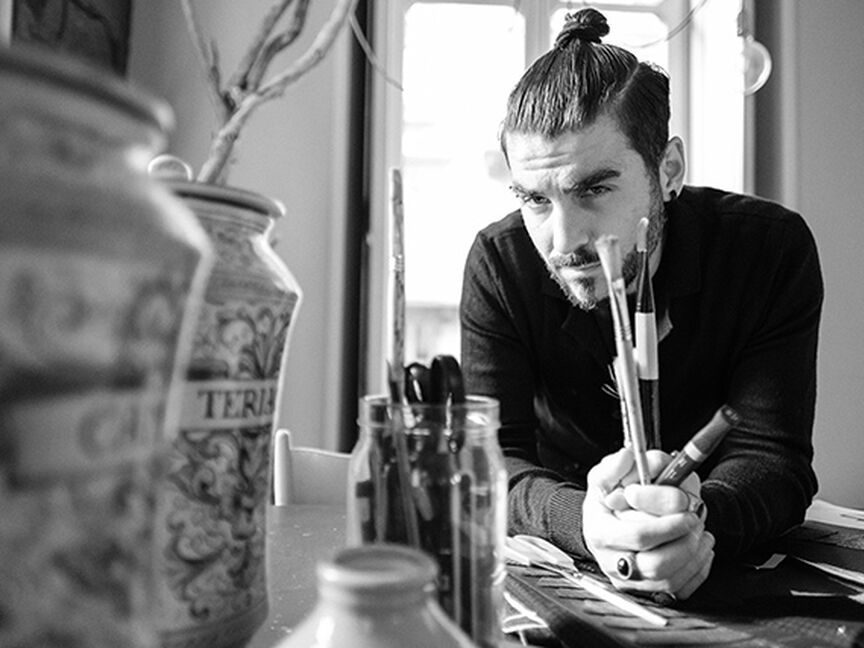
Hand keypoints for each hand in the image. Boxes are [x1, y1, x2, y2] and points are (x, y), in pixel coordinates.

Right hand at [582, 447, 714, 600]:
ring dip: (694, 554)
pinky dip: (697, 569)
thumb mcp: (605, 475)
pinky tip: (698, 547)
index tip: (685, 507)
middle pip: (656, 565)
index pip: (638, 535)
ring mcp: (630, 580)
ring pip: (670, 580)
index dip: (667, 524)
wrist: (607, 520)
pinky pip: (680, 589)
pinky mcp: (648, 590)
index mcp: (600, 532)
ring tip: (699, 531)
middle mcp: (612, 562)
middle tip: (694, 520)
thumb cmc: (608, 497)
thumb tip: (628, 458)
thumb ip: (616, 464)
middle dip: (684, 542)